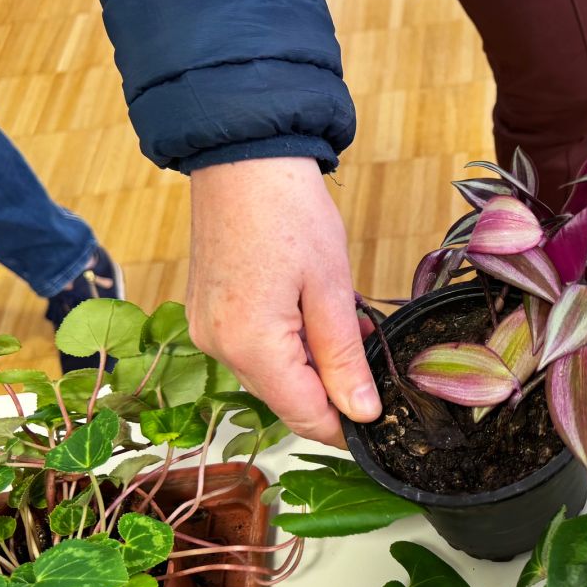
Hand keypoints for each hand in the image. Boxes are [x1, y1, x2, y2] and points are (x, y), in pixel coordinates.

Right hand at [187, 156, 379, 446]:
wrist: (243, 157)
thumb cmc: (290, 212)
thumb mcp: (332, 289)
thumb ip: (345, 359)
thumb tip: (363, 413)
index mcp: (250, 345)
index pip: (303, 415)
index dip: (344, 428)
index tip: (379, 424)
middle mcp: (219, 348)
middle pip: (285, 398)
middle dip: (331, 392)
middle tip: (373, 364)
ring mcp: (208, 331)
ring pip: (271, 375)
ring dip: (312, 366)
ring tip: (349, 330)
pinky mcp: (208, 313)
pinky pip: (254, 349)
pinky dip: (289, 345)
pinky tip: (317, 318)